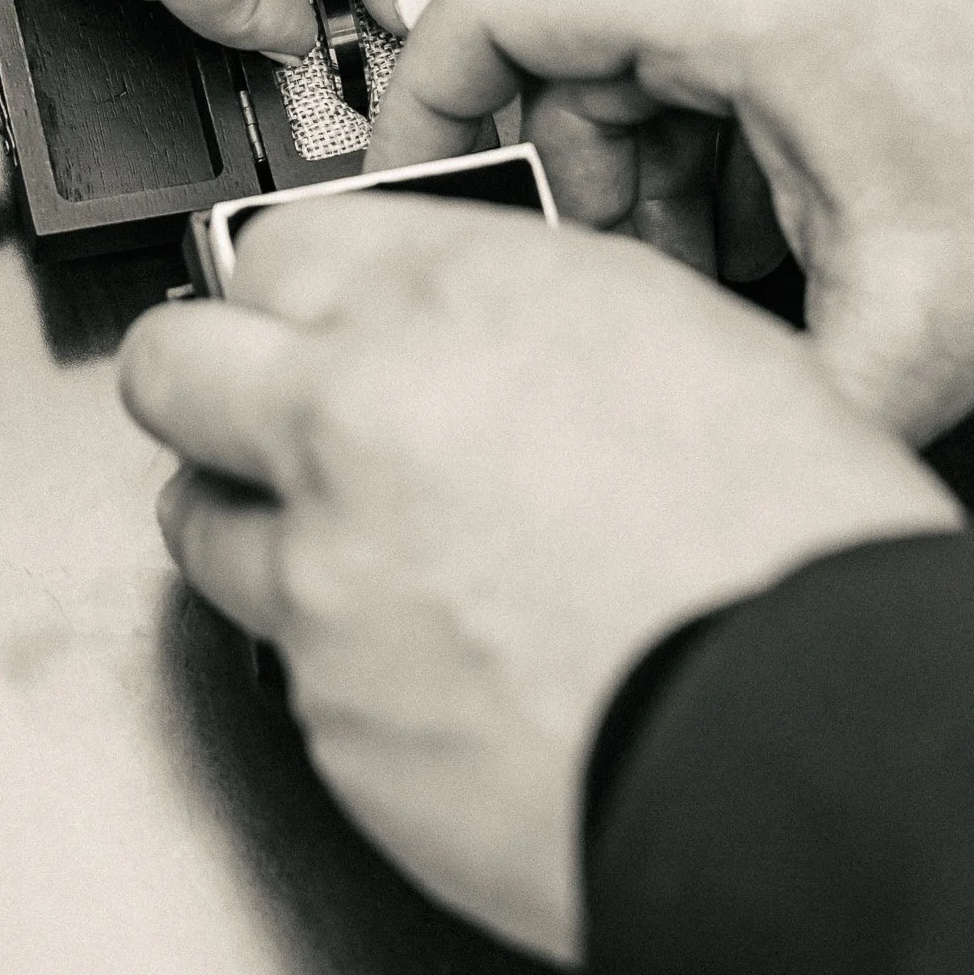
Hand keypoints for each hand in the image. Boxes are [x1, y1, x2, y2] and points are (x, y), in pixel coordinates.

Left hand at [119, 194, 957, 959]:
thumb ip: (514, 298)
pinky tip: (435, 647)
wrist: (803, 728)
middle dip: (213, 375)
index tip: (305, 307)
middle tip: (270, 402)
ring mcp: (323, 577)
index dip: (293, 282)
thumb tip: (451, 312)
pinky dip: (337, 648)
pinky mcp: (326, 715)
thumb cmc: (782, 532)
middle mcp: (354, 421)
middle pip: (170, 364)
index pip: (271, 246)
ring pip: (200, 518)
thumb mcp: (667, 327)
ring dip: (259, 516)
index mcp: (448, 301)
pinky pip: (284, 659)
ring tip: (357, 539)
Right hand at [368, 0, 973, 442]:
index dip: (423, 100)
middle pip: (572, 40)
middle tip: (660, 272)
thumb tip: (656, 447)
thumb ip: (753, 395)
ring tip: (753, 236)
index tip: (411, 174)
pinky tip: (793, 177)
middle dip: (593, 176)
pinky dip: (721, 95)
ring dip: (664, 145)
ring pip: (642, 25)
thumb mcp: (915, 326)